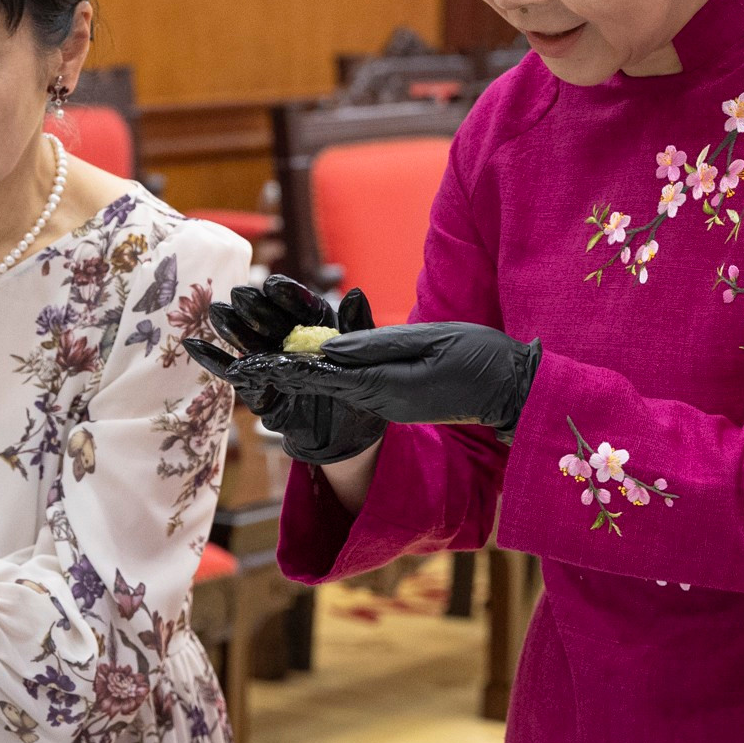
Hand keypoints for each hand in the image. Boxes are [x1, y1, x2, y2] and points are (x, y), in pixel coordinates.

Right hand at [183, 276, 387, 463]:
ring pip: (250, 341)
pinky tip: (194, 344)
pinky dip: (214, 361)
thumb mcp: (367, 363)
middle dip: (255, 307)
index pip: (302, 308)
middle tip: (240, 294)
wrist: (346, 439)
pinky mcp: (258, 388)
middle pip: (271, 320)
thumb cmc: (360, 396)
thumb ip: (358, 329)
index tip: (275, 286)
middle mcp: (291, 340)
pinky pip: (234, 373)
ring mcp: (272, 362)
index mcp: (319, 329)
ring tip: (217, 312)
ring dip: (232, 327)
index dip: (288, 297)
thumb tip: (354, 294)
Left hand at [224, 322, 542, 437]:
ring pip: (328, 382)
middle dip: (274, 369)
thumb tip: (327, 346)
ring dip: (291, 368)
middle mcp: (376, 400)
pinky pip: (348, 382)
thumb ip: (377, 344)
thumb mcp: (429, 341)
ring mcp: (384, 401)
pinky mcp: (392, 396)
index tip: (244, 364)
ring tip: (250, 353)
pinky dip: (319, 370)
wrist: (514, 391)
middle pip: (315, 383)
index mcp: (383, 388)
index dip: (280, 368)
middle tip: (229, 356)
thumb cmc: (481, 359)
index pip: (320, 377)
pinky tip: (299, 356)